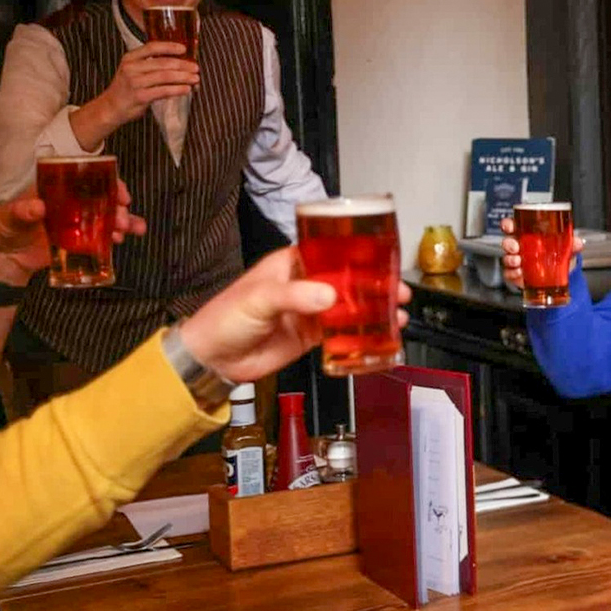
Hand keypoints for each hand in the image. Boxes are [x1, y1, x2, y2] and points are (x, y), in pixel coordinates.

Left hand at [0, 182, 144, 286]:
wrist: (2, 260)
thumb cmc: (3, 229)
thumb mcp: (8, 217)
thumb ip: (22, 211)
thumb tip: (39, 206)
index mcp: (56, 190)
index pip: (85, 178)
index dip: (106, 180)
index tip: (118, 190)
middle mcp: (71, 203)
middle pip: (102, 197)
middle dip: (118, 205)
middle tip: (123, 217)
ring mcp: (78, 223)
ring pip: (107, 216)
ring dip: (123, 220)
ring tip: (131, 229)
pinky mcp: (80, 242)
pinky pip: (102, 237)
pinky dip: (116, 237)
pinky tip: (122, 240)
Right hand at [89, 41, 198, 125]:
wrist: (111, 107)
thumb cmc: (127, 88)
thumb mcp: (133, 70)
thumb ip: (151, 64)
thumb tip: (180, 62)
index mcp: (130, 58)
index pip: (152, 47)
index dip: (169, 47)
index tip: (184, 49)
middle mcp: (131, 68)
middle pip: (163, 63)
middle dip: (183, 65)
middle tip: (196, 68)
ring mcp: (135, 82)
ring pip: (165, 76)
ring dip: (183, 77)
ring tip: (195, 78)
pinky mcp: (140, 96)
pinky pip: (163, 91)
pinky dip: (177, 89)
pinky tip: (187, 89)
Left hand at [180, 247, 412, 382]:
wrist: (212, 359)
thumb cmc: (225, 317)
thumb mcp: (258, 299)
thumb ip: (294, 296)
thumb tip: (331, 296)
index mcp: (291, 265)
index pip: (330, 251)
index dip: (357, 253)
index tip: (382, 257)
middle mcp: (304, 285)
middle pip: (347, 279)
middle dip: (375, 283)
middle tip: (398, 289)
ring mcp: (309, 311)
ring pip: (349, 306)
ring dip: (373, 308)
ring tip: (398, 312)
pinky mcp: (310, 336)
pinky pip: (341, 332)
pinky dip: (361, 333)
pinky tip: (380, 334)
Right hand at [498, 216, 583, 292]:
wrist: (559, 275)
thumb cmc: (557, 254)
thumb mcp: (566, 247)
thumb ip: (572, 243)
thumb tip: (578, 242)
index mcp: (527, 234)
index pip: (513, 226)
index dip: (508, 224)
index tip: (510, 226)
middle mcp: (519, 246)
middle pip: (507, 241)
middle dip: (508, 243)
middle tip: (516, 247)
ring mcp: (517, 261)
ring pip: (507, 258)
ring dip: (510, 259)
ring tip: (519, 261)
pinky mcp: (516, 274)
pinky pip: (509, 273)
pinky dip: (512, 273)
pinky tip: (520, 273)